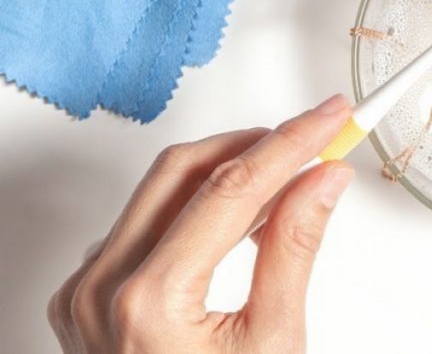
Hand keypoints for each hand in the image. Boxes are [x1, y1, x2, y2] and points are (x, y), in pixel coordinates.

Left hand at [48, 95, 354, 352]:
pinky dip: (193, 204)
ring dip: (225, 169)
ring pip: (156, 191)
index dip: (291, 141)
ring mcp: (85, 293)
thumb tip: (322, 180)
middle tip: (314, 131)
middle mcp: (101, 290)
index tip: (330, 118)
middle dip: (255, 142)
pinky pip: (140, 224)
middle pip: (184, 171)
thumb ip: (294, 248)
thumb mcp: (274, 343)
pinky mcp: (85, 297)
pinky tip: (236, 208)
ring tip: (288, 167)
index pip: (232, 188)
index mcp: (149, 302)